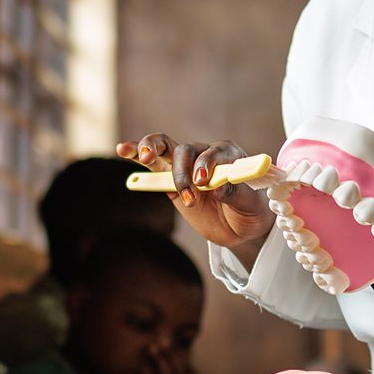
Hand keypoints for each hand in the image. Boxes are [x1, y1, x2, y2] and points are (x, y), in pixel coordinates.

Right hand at [119, 134, 274, 263]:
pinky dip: (136, 153)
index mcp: (229, 156)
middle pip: (187, 150)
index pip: (214, 153)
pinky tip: (123, 150)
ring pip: (165, 147)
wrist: (241, 226)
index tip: (204, 182)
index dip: (207, 164)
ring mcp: (186, 164)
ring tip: (146, 158)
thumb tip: (217, 186)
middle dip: (182, 171)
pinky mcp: (170, 176)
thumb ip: (235, 192)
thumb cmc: (250, 210)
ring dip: (153, 149)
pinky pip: (151, 161)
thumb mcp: (250, 205)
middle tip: (187, 191)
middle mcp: (205, 154)